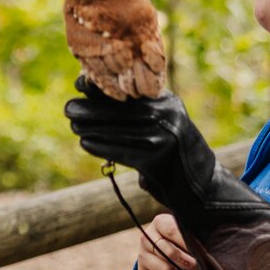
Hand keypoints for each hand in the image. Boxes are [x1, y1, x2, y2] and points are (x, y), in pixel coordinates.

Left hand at [63, 78, 218, 219]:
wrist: (200, 184)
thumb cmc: (170, 151)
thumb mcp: (159, 123)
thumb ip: (132, 110)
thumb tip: (89, 95)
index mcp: (166, 101)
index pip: (128, 88)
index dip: (101, 85)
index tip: (80, 85)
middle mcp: (167, 115)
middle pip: (120, 109)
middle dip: (90, 108)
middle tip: (69, 109)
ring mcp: (164, 137)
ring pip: (117, 129)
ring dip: (90, 127)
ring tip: (75, 126)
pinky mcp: (157, 159)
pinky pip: (121, 151)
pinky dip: (101, 146)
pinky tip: (85, 143)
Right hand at [134, 212, 196, 269]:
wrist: (168, 256)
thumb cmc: (182, 241)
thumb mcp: (187, 234)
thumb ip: (194, 237)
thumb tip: (204, 250)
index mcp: (159, 223)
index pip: (172, 230)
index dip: (187, 242)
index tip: (201, 250)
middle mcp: (146, 237)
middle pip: (169, 252)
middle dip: (187, 261)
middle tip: (198, 265)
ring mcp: (142, 254)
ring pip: (165, 269)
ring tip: (185, 269)